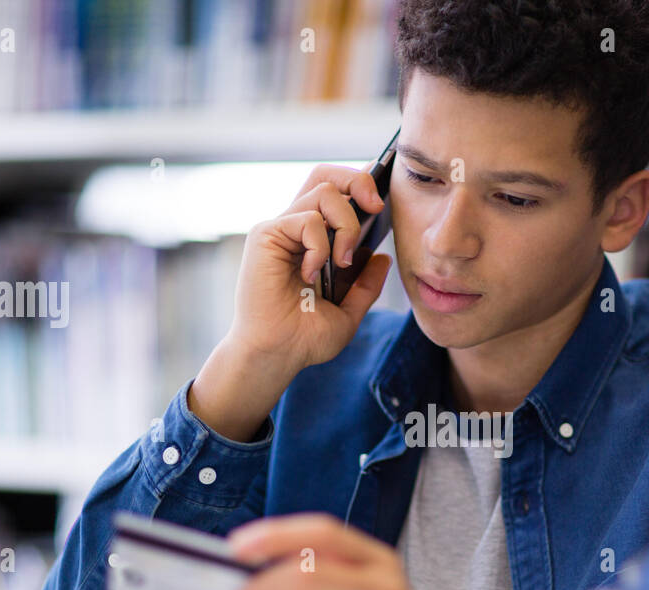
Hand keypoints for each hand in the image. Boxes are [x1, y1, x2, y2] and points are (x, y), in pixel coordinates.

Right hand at [189, 162, 393, 441]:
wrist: (277, 355)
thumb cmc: (305, 338)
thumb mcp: (349, 311)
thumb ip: (366, 285)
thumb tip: (382, 257)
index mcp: (313, 241)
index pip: (335, 192)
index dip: (359, 184)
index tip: (382, 202)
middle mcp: (295, 228)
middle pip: (326, 175)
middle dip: (357, 180)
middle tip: (376, 208)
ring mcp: (280, 229)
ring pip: (324, 192)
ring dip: (346, 225)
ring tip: (342, 262)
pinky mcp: (266, 235)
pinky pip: (306, 220)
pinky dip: (319, 246)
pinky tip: (310, 273)